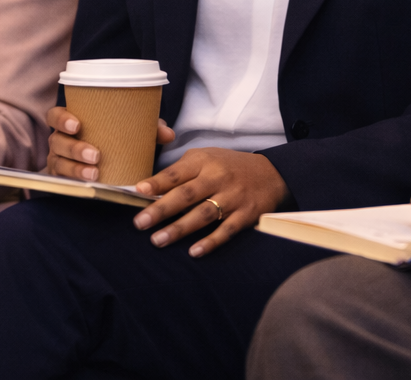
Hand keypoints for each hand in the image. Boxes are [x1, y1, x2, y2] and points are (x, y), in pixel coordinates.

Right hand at [45, 105, 174, 181]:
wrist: (105, 164)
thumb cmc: (113, 139)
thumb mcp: (129, 132)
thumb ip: (148, 130)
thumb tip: (168, 134)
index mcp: (71, 122)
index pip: (55, 115)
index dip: (61, 118)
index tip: (77, 124)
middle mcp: (60, 140)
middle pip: (58, 141)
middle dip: (75, 148)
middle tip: (95, 156)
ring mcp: (59, 161)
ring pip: (59, 163)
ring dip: (76, 169)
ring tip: (94, 174)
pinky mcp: (64, 179)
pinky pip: (63, 181)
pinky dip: (74, 183)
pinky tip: (88, 186)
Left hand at [131, 148, 288, 257]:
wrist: (271, 173)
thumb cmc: (228, 166)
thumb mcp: (205, 158)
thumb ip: (181, 171)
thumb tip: (149, 189)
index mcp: (204, 161)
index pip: (177, 172)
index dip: (157, 182)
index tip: (138, 191)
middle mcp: (218, 177)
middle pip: (186, 194)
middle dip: (161, 209)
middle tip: (140, 223)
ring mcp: (233, 196)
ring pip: (203, 214)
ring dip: (180, 229)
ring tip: (158, 240)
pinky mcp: (246, 214)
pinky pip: (226, 230)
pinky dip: (210, 242)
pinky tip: (194, 252)